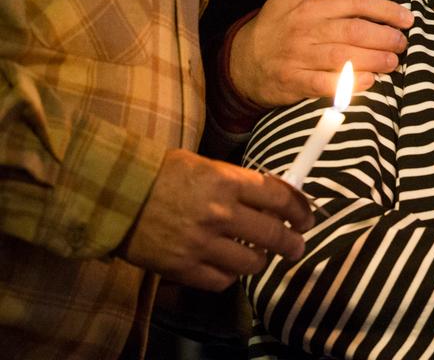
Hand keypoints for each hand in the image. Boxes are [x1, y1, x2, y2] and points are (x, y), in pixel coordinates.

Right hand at [120, 149, 314, 290]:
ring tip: (262, 257)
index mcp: (228, 182)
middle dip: (293, 242)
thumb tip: (276, 196)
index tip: (307, 217)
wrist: (114, 193)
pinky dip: (230, 276)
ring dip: (262, 261)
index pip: (280, 198)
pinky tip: (230, 267)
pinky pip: (222, 280)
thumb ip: (241, 182)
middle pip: (274, 234)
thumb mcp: (207, 166)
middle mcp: (220, 213)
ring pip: (251, 262)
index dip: (300, 209)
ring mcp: (201, 243)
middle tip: (297, 245)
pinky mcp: (182, 267)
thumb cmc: (162, 174)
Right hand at [229, 0, 412, 106]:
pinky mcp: (295, 83)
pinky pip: (326, 85)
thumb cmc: (276, 20)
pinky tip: (370, 82)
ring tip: (393, 62)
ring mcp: (299, 58)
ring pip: (343, 58)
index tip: (407, 18)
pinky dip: (350, 85)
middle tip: (402, 42)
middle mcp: (306, 30)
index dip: (384, 10)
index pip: (354, 3)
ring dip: (373, 60)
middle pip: (352, 31)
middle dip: (383, 37)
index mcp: (310, 6)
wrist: (243, 60)